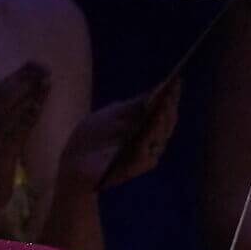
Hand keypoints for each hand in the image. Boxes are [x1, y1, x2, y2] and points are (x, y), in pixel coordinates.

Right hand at [0, 61, 51, 211]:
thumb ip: (3, 117)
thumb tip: (24, 93)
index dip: (17, 75)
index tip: (34, 63)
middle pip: (2, 94)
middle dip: (24, 78)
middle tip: (44, 66)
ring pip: (9, 109)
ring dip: (30, 92)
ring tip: (47, 79)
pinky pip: (16, 131)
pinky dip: (28, 115)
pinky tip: (40, 104)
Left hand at [57, 81, 179, 194]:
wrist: (73, 162)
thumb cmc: (92, 137)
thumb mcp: (110, 115)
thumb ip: (130, 107)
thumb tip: (153, 93)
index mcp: (145, 128)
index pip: (164, 111)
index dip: (171, 97)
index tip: (177, 81)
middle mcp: (149, 142)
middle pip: (166, 124)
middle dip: (169, 107)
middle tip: (172, 91)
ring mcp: (143, 156)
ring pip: (160, 138)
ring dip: (163, 121)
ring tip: (163, 104)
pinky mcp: (133, 168)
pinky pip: (145, 153)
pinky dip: (149, 139)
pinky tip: (151, 125)